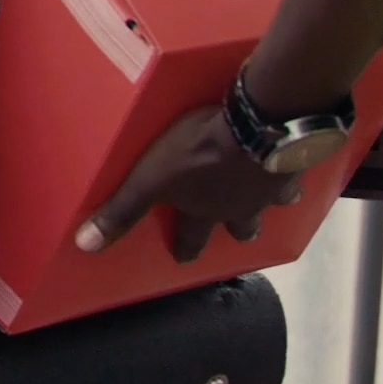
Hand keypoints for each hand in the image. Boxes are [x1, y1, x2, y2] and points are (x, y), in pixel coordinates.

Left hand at [73, 106, 305, 263]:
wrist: (259, 126)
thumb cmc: (200, 153)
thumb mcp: (152, 179)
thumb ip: (123, 210)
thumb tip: (86, 245)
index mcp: (206, 211)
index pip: (193, 240)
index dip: (185, 249)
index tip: (183, 257)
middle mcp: (241, 206)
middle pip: (242, 227)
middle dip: (240, 230)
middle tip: (239, 229)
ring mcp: (272, 186)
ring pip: (274, 201)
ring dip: (271, 198)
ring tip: (271, 190)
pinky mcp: (295, 160)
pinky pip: (297, 169)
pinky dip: (294, 166)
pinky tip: (297, 156)